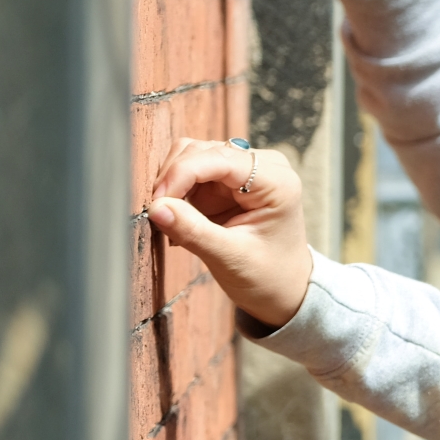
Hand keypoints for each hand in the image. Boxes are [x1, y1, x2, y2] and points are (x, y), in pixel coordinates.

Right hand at [148, 139, 314, 328]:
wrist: (283, 289)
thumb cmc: (269, 275)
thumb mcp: (230, 257)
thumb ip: (193, 231)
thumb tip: (156, 207)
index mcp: (276, 181)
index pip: (219, 158)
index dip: (181, 173)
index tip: (157, 201)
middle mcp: (263, 167)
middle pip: (200, 151)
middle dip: (173, 179)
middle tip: (160, 214)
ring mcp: (244, 172)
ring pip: (190, 157)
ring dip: (173, 186)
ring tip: (173, 221)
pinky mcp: (227, 182)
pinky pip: (190, 174)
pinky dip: (177, 193)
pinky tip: (180, 220)